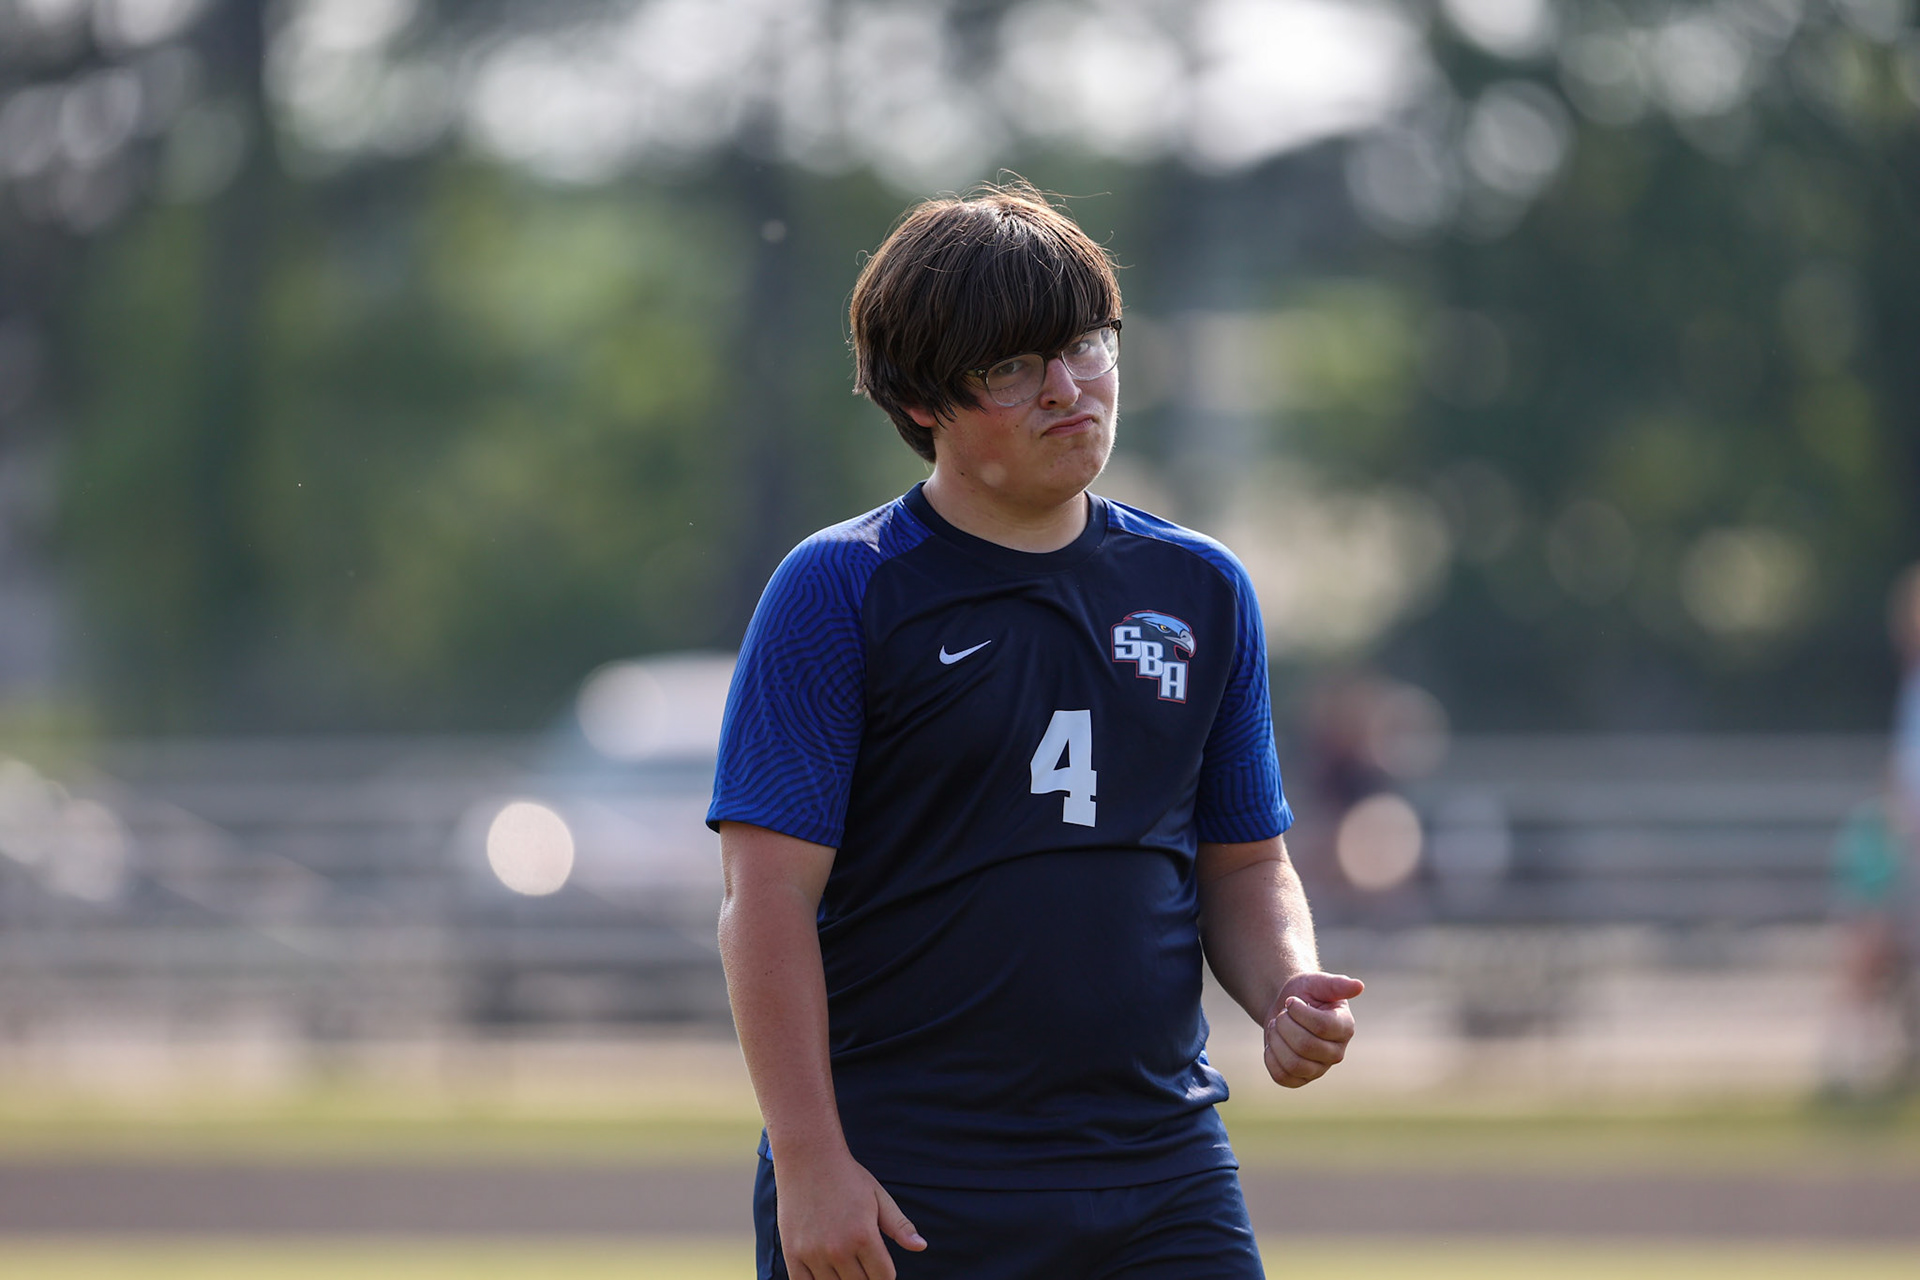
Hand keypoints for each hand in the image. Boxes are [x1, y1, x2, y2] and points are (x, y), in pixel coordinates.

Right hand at [777, 1147, 926, 1279]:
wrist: (808, 1157)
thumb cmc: (847, 1177)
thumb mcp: (879, 1197)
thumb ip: (900, 1226)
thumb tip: (921, 1246)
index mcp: (864, 1235)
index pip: (884, 1277)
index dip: (885, 1274)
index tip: (881, 1267)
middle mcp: (838, 1248)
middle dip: (866, 1278)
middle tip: (862, 1263)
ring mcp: (813, 1253)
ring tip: (843, 1264)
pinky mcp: (792, 1254)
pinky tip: (825, 1273)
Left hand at [1263, 971, 1363, 1087]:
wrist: (1287, 1008)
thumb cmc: (1306, 993)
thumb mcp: (1318, 983)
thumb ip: (1337, 984)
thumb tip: (1359, 986)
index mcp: (1344, 1028)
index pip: (1321, 1026)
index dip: (1299, 1012)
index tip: (1291, 1001)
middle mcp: (1336, 1052)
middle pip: (1305, 1046)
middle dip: (1284, 1025)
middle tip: (1282, 1015)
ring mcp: (1319, 1069)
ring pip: (1294, 1065)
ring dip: (1276, 1041)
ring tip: (1276, 1027)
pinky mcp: (1300, 1079)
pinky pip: (1283, 1077)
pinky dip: (1271, 1058)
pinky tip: (1273, 1044)